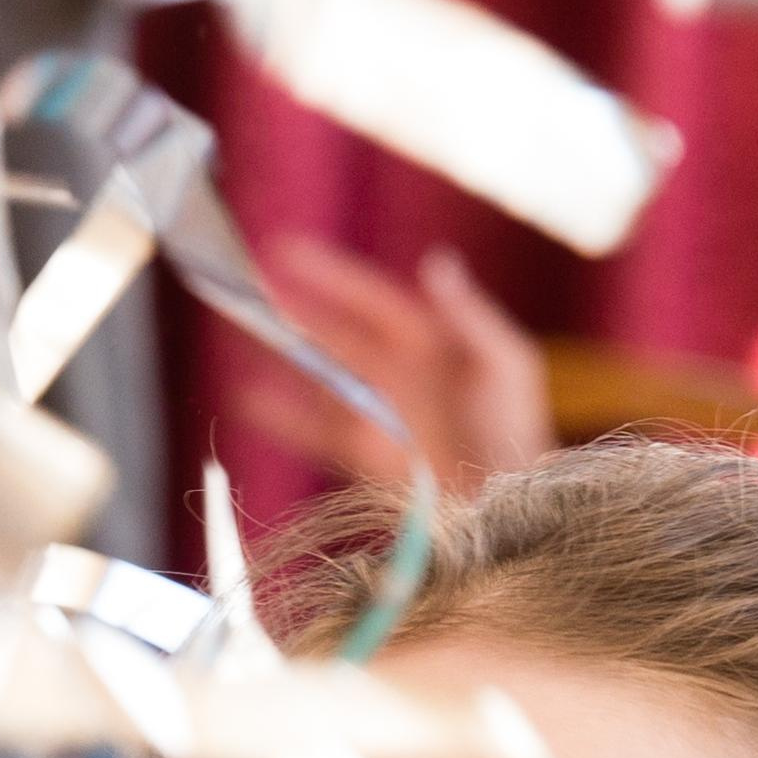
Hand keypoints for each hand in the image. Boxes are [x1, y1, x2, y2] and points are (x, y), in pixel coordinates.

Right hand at [249, 237, 553, 489]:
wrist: (508, 505)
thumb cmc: (517, 434)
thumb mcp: (505, 363)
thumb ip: (469, 315)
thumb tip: (435, 262)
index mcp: (428, 343)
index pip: (369, 300)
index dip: (329, 276)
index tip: (286, 252)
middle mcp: (397, 374)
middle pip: (333, 335)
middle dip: (291, 312)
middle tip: (244, 286)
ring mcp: (378, 415)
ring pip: (318, 376)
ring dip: (282, 356)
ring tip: (241, 331)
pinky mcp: (365, 455)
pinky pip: (316, 429)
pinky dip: (284, 416)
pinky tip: (251, 399)